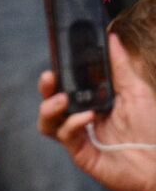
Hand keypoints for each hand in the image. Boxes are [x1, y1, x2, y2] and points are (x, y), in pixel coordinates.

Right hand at [37, 37, 155, 190]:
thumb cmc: (152, 129)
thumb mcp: (136, 91)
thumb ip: (121, 66)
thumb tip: (111, 38)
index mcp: (93, 103)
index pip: (67, 86)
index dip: (58, 75)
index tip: (57, 61)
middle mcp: (82, 119)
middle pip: (51, 102)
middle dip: (46, 88)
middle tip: (49, 77)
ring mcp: (80, 137)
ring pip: (48, 121)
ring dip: (49, 107)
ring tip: (62, 99)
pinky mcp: (81, 153)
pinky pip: (65, 136)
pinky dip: (72, 124)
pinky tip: (87, 117)